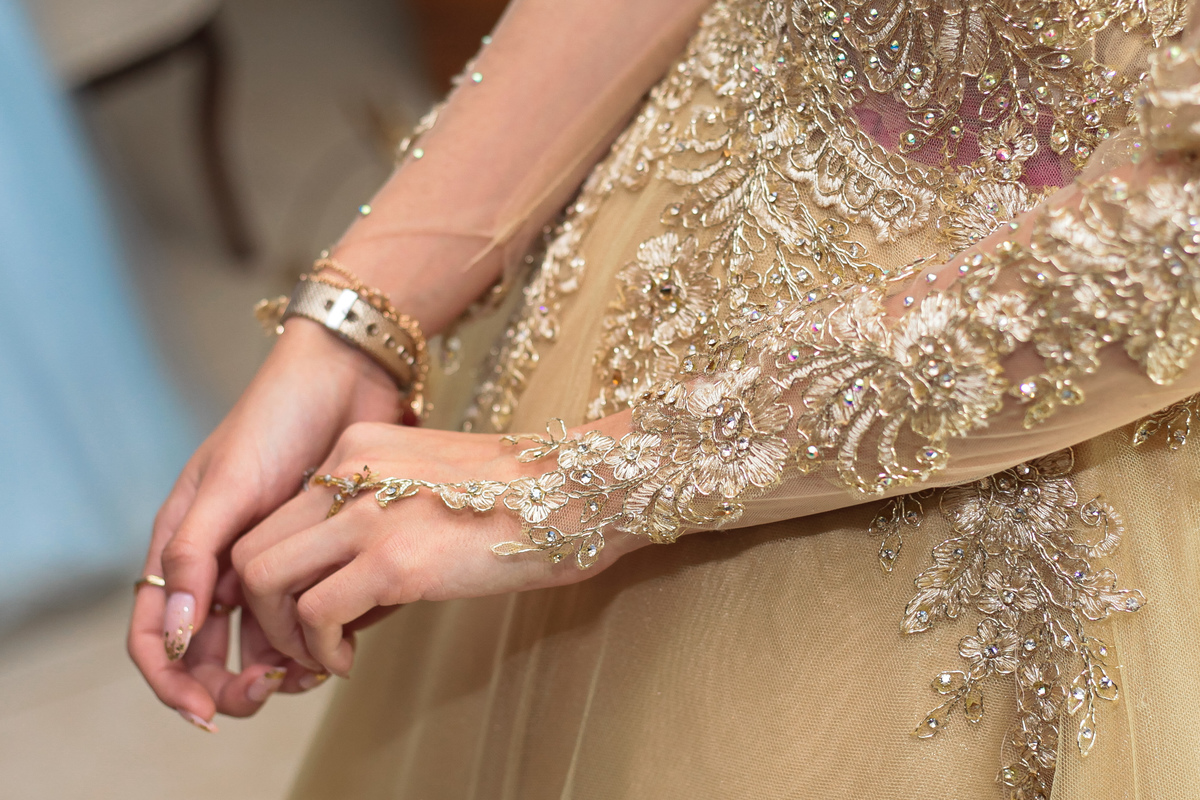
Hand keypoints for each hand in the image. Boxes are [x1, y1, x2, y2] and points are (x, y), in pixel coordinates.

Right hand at [129, 320, 402, 724]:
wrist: (346, 379)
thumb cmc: (277, 417)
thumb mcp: (228, 482)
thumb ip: (196, 553)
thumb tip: (178, 633)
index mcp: (183, 546)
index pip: (156, 633)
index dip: (171, 679)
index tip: (205, 708)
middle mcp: (221, 562)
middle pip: (208, 651)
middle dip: (231, 683)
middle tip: (273, 689)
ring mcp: (269, 561)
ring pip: (261, 642)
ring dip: (280, 668)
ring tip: (314, 669)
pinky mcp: (315, 557)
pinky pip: (308, 615)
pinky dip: (316, 638)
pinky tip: (341, 641)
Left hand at [231, 420, 647, 676]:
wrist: (578, 492)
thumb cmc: (521, 498)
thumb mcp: (431, 481)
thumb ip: (377, 511)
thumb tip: (341, 581)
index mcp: (359, 448)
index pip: (277, 515)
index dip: (278, 574)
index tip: (305, 609)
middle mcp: (350, 470)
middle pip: (253, 546)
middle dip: (264, 609)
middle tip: (301, 642)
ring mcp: (367, 513)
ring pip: (263, 579)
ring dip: (283, 632)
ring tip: (323, 654)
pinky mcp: (391, 559)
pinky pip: (312, 614)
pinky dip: (320, 648)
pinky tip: (348, 660)